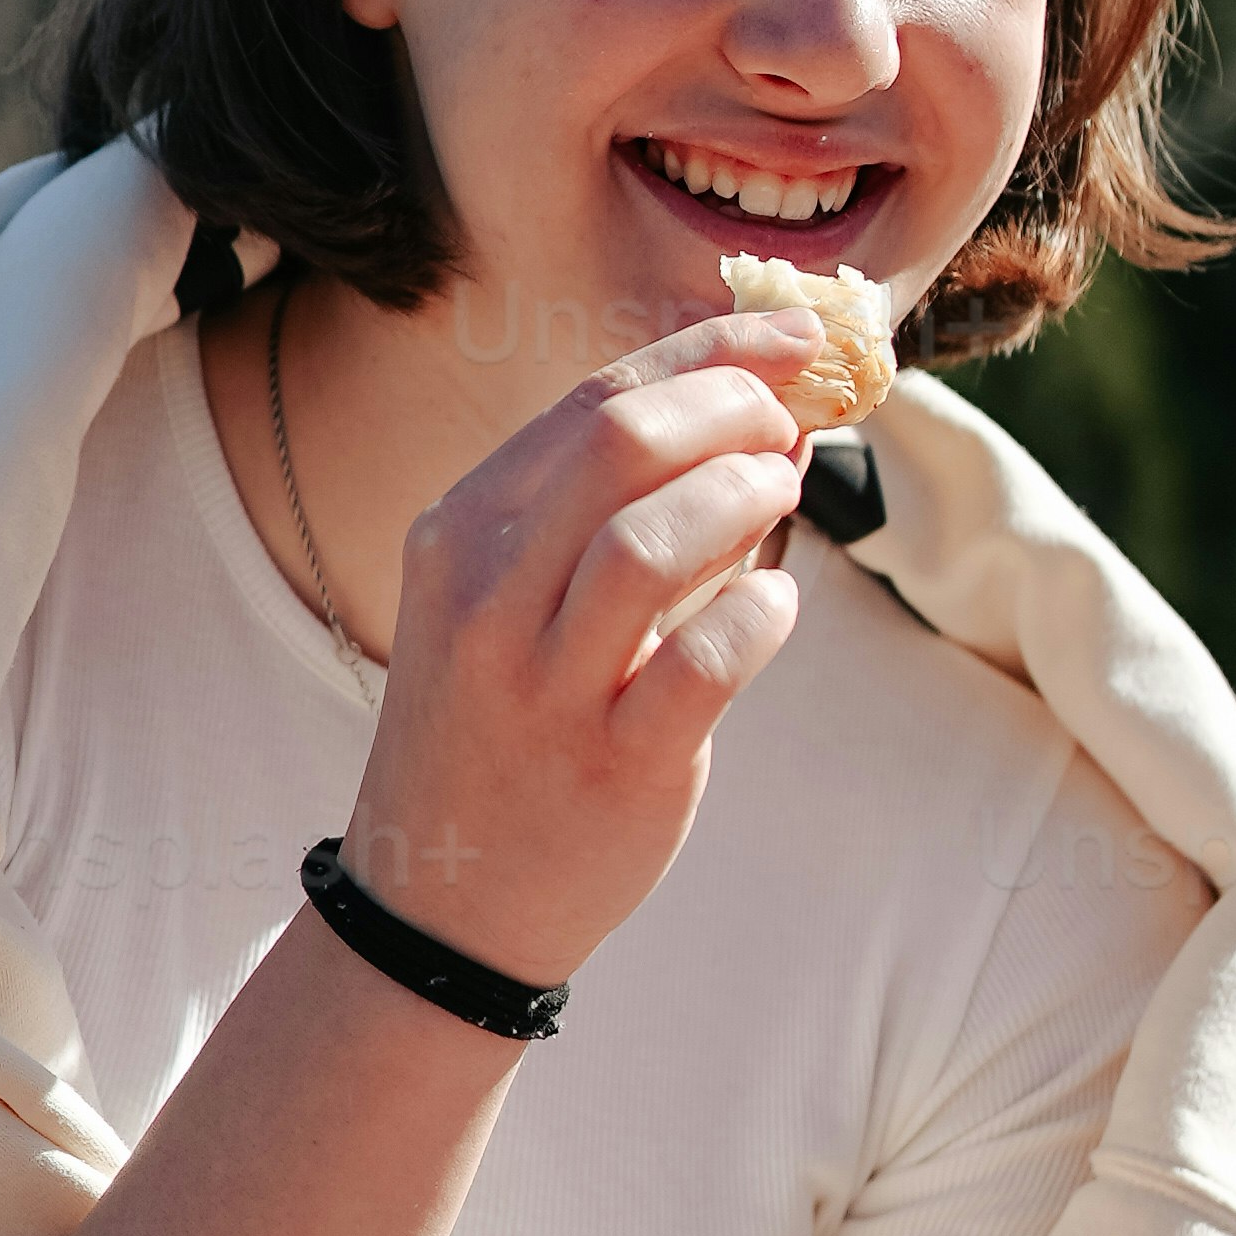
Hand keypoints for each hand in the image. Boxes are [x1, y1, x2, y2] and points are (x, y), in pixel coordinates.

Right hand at [336, 312, 838, 987]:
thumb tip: (762, 413)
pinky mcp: (614, 765)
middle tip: (789, 426)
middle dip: (733, 409)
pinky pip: (708, 661)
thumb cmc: (504, 724)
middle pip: (621, 443)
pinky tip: (773, 603)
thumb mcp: (509, 599)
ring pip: (655, 541)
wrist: (445, 897)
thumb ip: (607, 510)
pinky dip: (761, 613)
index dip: (711, 352)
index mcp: (461, 534)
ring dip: (745, 497)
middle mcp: (488, 599)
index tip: (791, 339)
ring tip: (781, 497)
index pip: (592, 399)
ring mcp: (545, 686)